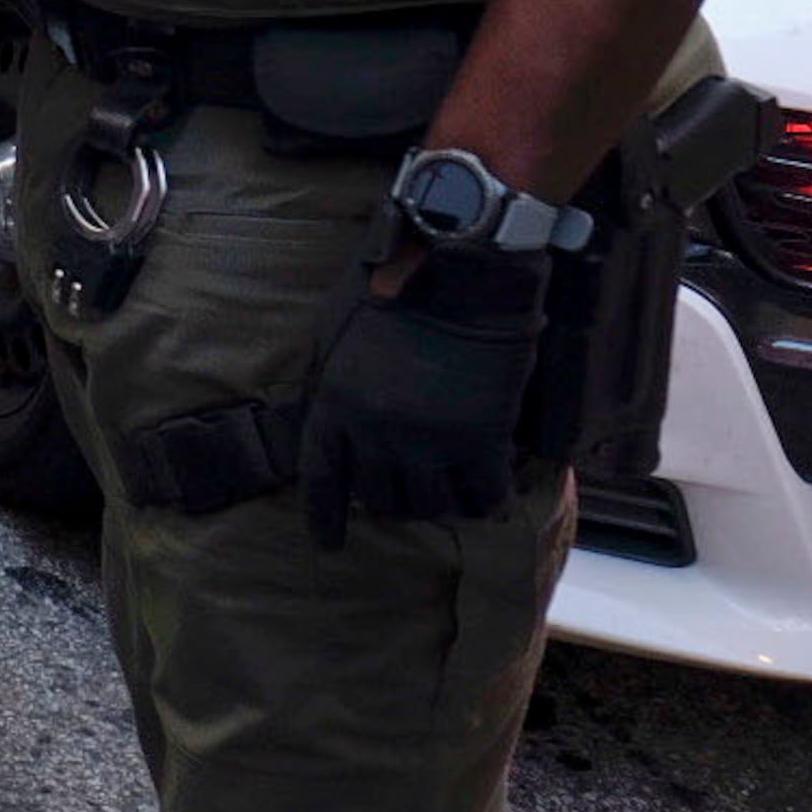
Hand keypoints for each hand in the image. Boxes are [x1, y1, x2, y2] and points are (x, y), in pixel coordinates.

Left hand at [296, 242, 550, 548]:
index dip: (324, 519)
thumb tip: (326, 424)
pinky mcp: (482, 439)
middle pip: (380, 499)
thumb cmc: (388, 288)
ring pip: (430, 504)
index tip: (328, 545)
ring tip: (445, 493)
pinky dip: (486, 503)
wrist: (456, 266)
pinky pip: (483, 495)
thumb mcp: (333, 334)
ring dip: (435, 503)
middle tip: (402, 493)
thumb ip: (328, 384)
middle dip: (388, 501)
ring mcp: (430, 441)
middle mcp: (375, 434)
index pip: (321, 481)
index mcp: (333, 405)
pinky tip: (489, 501)